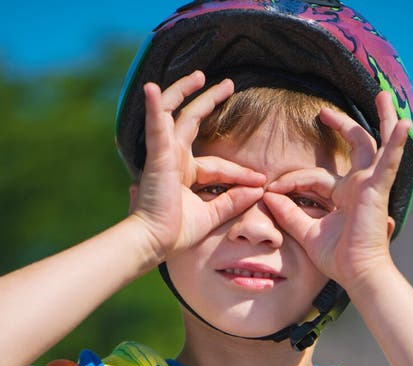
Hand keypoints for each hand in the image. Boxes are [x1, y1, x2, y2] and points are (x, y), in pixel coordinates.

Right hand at [130, 72, 265, 261]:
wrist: (154, 242)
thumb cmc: (176, 233)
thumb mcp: (211, 216)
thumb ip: (232, 202)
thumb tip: (258, 191)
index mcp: (184, 172)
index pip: (218, 165)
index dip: (241, 172)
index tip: (261, 180)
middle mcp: (173, 158)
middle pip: (191, 121)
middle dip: (209, 101)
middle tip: (228, 84)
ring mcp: (164, 154)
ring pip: (172, 112)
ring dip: (184, 91)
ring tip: (201, 76)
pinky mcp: (157, 157)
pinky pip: (155, 126)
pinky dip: (152, 107)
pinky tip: (151, 88)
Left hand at [263, 92, 410, 292]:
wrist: (357, 273)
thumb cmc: (338, 258)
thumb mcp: (307, 233)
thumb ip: (289, 215)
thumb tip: (269, 197)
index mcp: (344, 196)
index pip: (314, 177)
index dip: (291, 181)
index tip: (270, 188)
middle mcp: (359, 186)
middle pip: (354, 147)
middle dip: (340, 126)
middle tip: (322, 112)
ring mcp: (371, 184)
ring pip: (376, 143)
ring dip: (382, 119)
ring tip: (382, 95)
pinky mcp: (378, 188)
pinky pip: (389, 160)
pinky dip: (396, 143)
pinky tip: (403, 124)